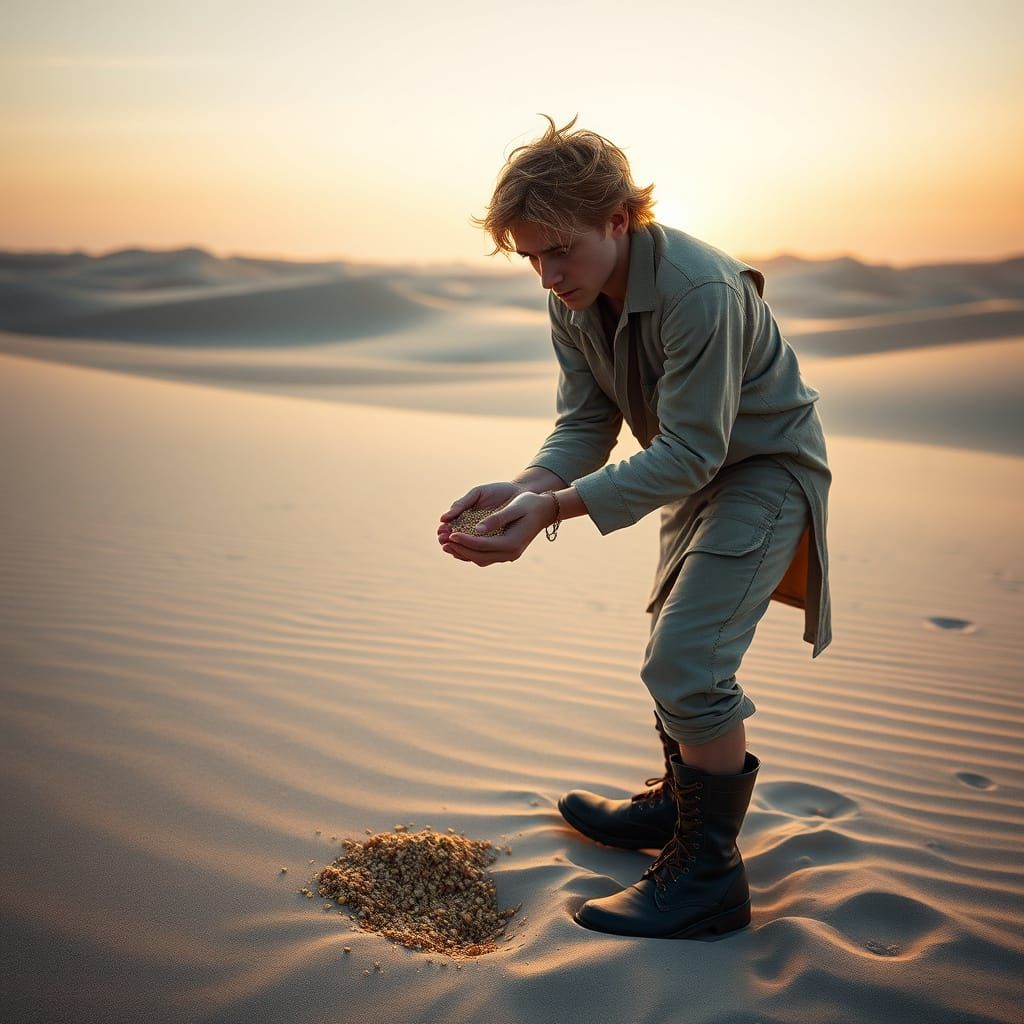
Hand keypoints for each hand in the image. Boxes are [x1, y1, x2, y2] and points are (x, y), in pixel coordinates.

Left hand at [440, 491, 555, 566]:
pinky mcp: (505, 552)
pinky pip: (484, 556)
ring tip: (445, 545)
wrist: (544, 510)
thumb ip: (497, 518)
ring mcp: (508, 555)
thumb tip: (477, 529)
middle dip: (460, 549)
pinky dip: (470, 552)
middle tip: (442, 541)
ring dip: (463, 553)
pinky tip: (458, 545)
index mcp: (512, 543)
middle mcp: (510, 553)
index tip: (450, 533)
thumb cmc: (529, 504)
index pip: (482, 545)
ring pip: (480, 559)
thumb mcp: (515, 507)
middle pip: (479, 555)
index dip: (464, 540)